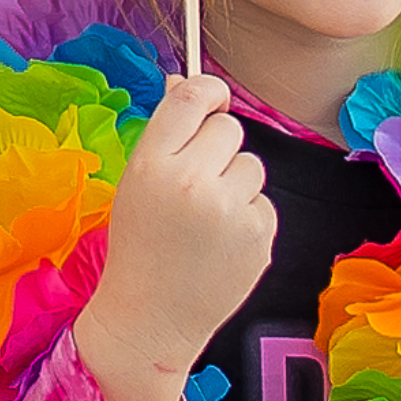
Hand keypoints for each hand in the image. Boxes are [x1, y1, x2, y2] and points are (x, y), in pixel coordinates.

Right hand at [67, 77, 272, 400]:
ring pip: (251, 165)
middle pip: (229, 128)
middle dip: (218, 147)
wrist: (152, 317)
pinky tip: (223, 242)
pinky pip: (264, 203)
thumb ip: (164, 135)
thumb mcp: (136, 183)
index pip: (192, 98)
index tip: (211, 98)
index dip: (207, 90)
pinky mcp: (260, 237)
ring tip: (209, 217)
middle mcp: (192, 181)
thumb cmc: (139, 245)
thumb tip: (187, 83)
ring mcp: (230, 211)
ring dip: (236, 183)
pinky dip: (248, 217)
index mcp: (152, 163)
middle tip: (198, 178)